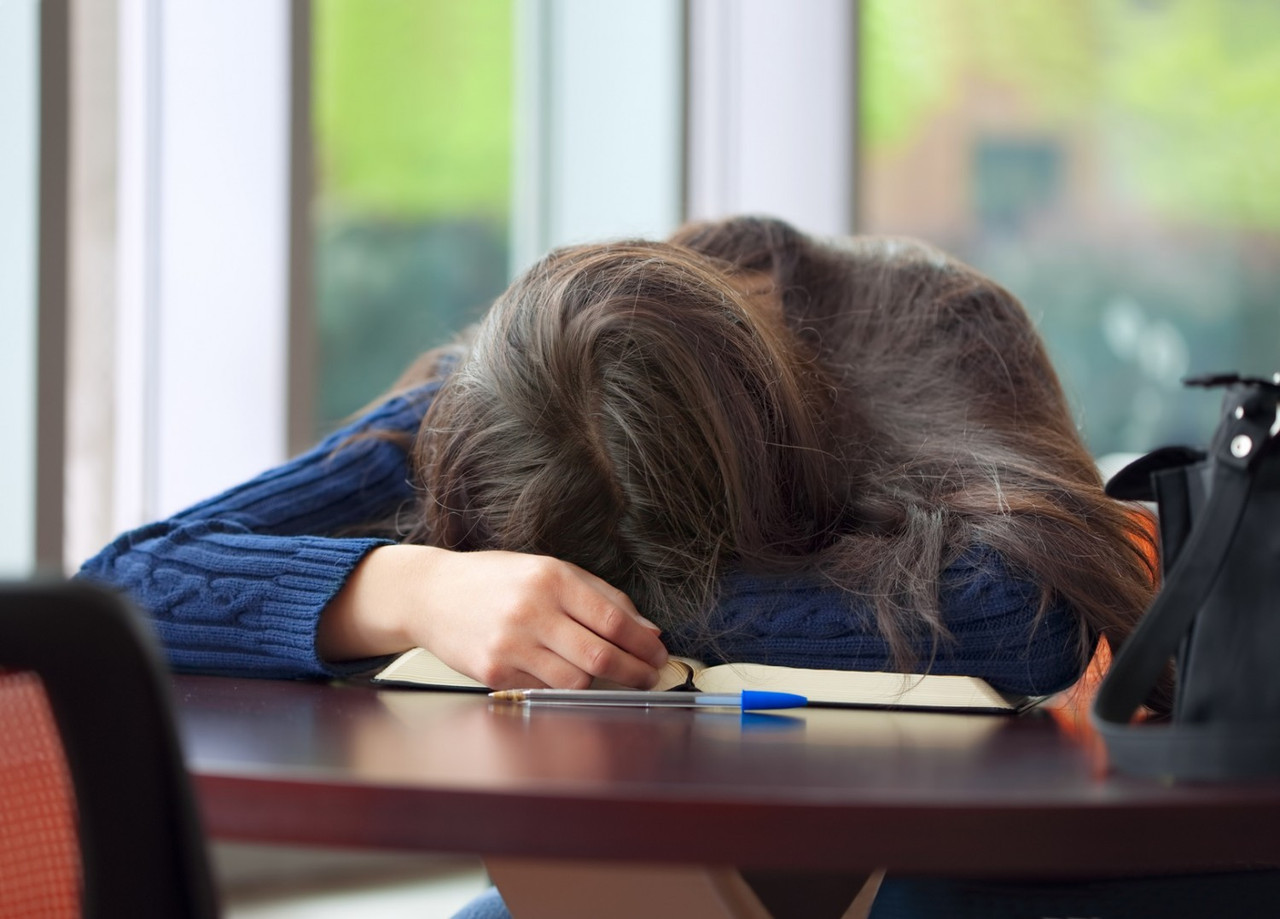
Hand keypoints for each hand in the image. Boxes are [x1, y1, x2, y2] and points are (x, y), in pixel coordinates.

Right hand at [318, 545, 667, 689]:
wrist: (431, 594)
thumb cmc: (496, 579)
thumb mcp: (549, 570)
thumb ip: (600, 596)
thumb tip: (646, 629)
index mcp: (550, 578)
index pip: (613, 619)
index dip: (643, 643)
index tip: (659, 653)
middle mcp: (530, 611)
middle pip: (599, 656)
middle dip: (634, 671)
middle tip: (649, 675)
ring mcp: (510, 645)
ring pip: (575, 681)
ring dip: (604, 685)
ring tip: (616, 678)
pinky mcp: (493, 672)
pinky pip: (545, 690)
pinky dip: (566, 688)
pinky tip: (574, 678)